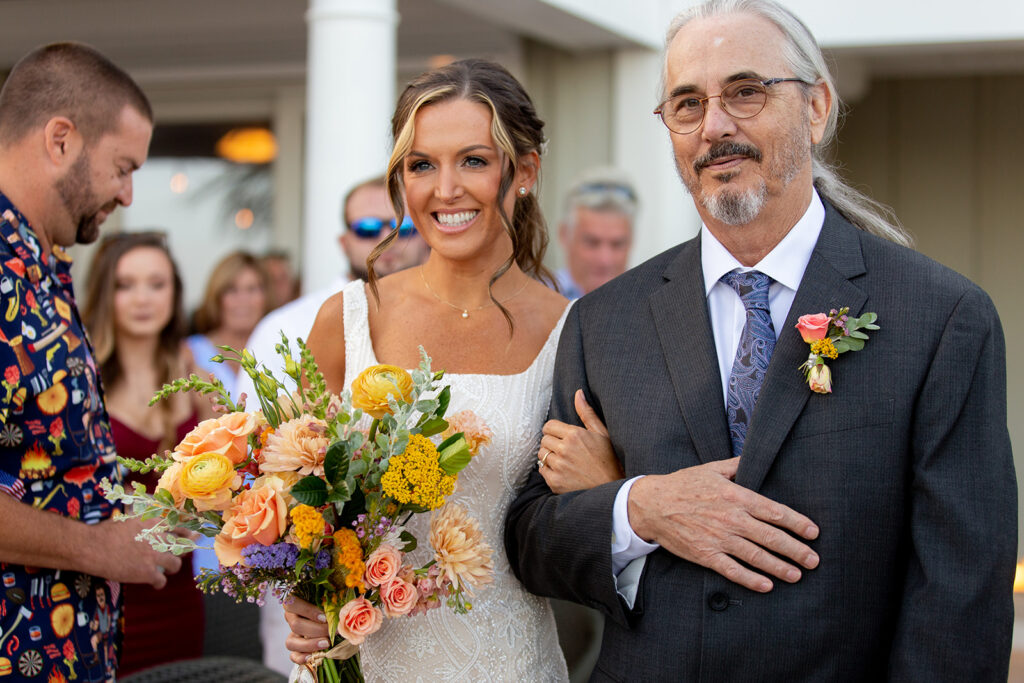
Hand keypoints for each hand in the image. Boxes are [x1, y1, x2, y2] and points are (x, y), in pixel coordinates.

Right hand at [88, 517, 182, 588]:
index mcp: (155, 523)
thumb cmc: (104, 532)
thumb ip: (142, 521)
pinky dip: (159, 583)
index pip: (180, 526)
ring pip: (175, 565)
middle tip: (181, 552)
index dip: (187, 531)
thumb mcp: (129, 519)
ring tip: (165, 570)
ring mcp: (155, 556)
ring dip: (171, 568)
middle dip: (184, 549)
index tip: (192, 534)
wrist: (91, 547)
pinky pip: (161, 581)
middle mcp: (159, 538)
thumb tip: (145, 520)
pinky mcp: (148, 572)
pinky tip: (154, 584)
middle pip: (183, 545)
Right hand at [283, 596, 329, 664]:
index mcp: (297, 603)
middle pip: (295, 625)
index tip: (324, 617)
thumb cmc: (330, 606)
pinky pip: (293, 656)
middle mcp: (292, 618)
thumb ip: (333, 599)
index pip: (292, 603)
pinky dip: (301, 658)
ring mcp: (292, 634)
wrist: (332, 622)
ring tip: (326, 643)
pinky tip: (313, 657)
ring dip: (309, 644)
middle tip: (332, 632)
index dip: (307, 611)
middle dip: (316, 630)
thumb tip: (344, 604)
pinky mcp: (295, 649)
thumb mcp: (331, 599)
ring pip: (291, 642)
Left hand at [538, 389, 623, 492]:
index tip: (561, 437)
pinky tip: (563, 472)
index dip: (554, 431)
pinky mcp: (555, 482)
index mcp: (575, 435)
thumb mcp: (602, 434)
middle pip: (544, 440)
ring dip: (549, 457)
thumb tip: (578, 393)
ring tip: (565, 462)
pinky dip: (549, 471)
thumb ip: (587, 413)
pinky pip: (542, 471)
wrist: (613, 489)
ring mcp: (559, 466)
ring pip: (541, 455)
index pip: (548, 426)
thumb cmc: (610, 460)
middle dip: (552, 444)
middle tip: (565, 451)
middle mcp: (565, 449)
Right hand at [628, 458, 819, 592]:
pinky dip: (751, 580)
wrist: (652, 504)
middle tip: (814, 560)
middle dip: (796, 550)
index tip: (813, 532)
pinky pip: (733, 570)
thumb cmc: (683, 485)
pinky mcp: (705, 555)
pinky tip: (767, 585)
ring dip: (780, 567)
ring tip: (797, 575)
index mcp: (735, 496)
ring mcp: (719, 539)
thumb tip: (755, 456)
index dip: (797, 523)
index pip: (774, 511)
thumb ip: (737, 465)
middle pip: (771, 537)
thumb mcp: (712, 469)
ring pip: (756, 556)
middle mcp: (731, 519)